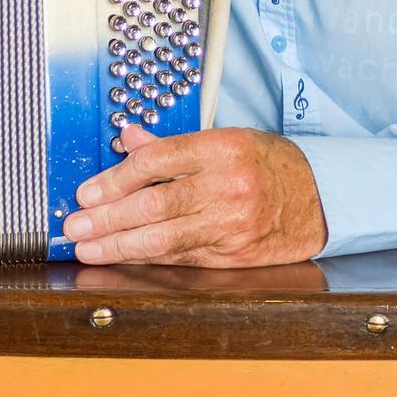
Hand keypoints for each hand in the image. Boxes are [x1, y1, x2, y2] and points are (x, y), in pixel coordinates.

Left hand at [64, 125, 327, 266]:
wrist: (320, 199)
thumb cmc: (270, 165)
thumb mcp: (226, 140)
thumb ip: (172, 145)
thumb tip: (127, 138)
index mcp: (223, 148)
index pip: (156, 162)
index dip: (114, 180)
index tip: (86, 193)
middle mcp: (228, 186)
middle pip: (154, 204)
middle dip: (108, 219)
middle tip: (75, 227)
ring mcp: (232, 224)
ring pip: (165, 238)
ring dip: (120, 246)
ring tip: (89, 249)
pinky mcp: (235, 254)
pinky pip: (183, 257)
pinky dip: (150, 259)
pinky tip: (125, 257)